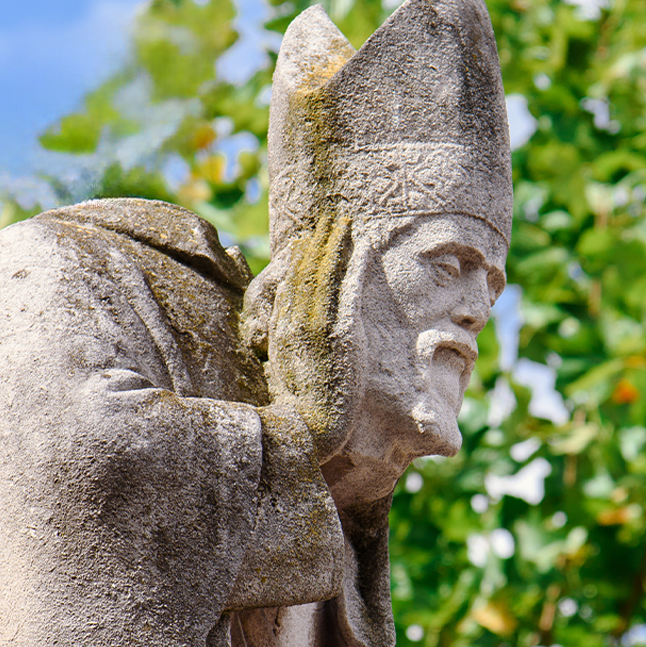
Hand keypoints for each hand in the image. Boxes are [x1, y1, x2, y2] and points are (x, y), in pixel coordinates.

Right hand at [264, 214, 365, 465]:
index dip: (300, 258)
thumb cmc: (300, 406)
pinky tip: (362, 247)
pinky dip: (354, 266)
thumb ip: (284, 341)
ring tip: (346, 223)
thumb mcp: (284, 367)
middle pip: (308, 271)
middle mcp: (297, 322)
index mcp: (282, 329)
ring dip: (336, 245)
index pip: (291, 283)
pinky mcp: (342, 334)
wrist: (310, 427)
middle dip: (319, 243)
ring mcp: (319, 326)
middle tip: (332, 219)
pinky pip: (348, 290)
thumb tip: (283, 321)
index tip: (308, 238)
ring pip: (326, 274)